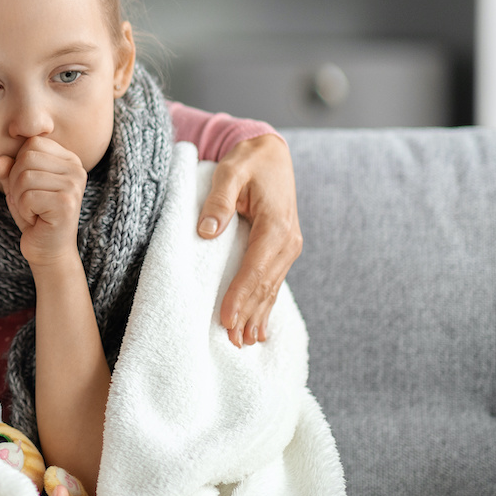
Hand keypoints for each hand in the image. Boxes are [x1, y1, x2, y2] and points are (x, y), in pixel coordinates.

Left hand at [0, 136, 85, 266]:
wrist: (48, 250)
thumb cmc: (34, 214)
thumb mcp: (16, 186)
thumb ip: (6, 169)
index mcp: (68, 159)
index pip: (32, 143)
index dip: (18, 164)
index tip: (29, 186)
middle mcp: (76, 169)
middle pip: (27, 157)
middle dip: (16, 182)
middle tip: (29, 202)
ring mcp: (74, 186)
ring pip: (25, 177)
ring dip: (19, 198)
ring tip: (33, 210)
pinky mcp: (66, 204)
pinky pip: (27, 197)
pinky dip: (24, 210)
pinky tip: (36, 219)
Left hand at [196, 134, 302, 348]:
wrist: (270, 153)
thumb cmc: (247, 161)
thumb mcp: (229, 172)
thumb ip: (218, 200)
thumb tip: (206, 231)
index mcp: (276, 225)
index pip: (255, 268)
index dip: (240, 295)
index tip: (226, 318)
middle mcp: (288, 241)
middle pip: (264, 285)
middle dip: (248, 314)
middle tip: (230, 341)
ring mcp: (288, 247)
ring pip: (270, 288)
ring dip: (257, 315)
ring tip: (243, 342)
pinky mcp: (283, 250)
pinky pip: (273, 282)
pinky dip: (265, 305)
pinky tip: (260, 328)